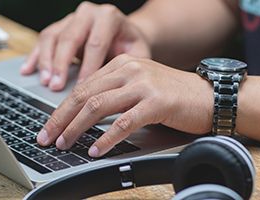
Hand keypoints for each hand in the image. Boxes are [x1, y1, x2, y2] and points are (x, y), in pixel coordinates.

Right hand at [20, 2, 151, 90]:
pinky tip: (28, 71)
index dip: (87, 67)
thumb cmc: (131, 48)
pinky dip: (35, 56)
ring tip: (45, 81)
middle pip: (69, 38)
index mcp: (109, 17)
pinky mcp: (58, 26)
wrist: (124, 35)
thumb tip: (118, 92)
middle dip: (61, 64)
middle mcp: (88, 13)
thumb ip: (128, 69)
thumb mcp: (138, 55)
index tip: (82, 89)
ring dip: (46, 61)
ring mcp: (70, 18)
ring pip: (52, 36)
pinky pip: (42, 39)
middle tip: (56, 86)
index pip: (95, 43)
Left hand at [36, 54, 213, 156]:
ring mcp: (143, 84)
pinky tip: (95, 149)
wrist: (211, 97)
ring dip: (77, 128)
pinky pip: (123, 122)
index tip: (49, 126)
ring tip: (66, 143)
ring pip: (98, 106)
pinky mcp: (156, 102)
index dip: (61, 108)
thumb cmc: (176, 96)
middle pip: (84, 94)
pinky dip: (106, 138)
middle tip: (47, 136)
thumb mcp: (140, 87)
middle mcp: (130, 69)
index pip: (82, 86)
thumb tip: (82, 117)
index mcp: (122, 63)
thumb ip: (114, 94)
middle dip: (61, 118)